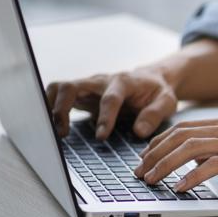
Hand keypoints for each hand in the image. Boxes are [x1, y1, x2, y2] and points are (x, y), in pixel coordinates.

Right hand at [46, 67, 176, 139]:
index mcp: (124, 82)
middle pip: (72, 86)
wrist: (152, 79)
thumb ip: (154, 115)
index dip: (105, 117)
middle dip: (63, 108)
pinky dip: (50, 108)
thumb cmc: (158, 91)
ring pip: (59, 88)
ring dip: (51, 107)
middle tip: (62, 133)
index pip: (110, 98)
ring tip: (53, 131)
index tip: (102, 136)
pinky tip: (51, 126)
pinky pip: (58, 95)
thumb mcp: (167, 101)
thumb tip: (139, 132)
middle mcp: (101, 81)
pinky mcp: (82, 94)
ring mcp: (89, 86)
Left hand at [133, 117, 217, 189]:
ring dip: (167, 165)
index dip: (160, 142)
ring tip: (153, 179)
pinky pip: (214, 166)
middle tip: (140, 172)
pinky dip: (193, 177)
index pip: (185, 128)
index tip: (145, 158)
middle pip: (182, 136)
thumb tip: (196, 160)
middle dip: (155, 154)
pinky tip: (182, 187)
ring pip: (192, 148)